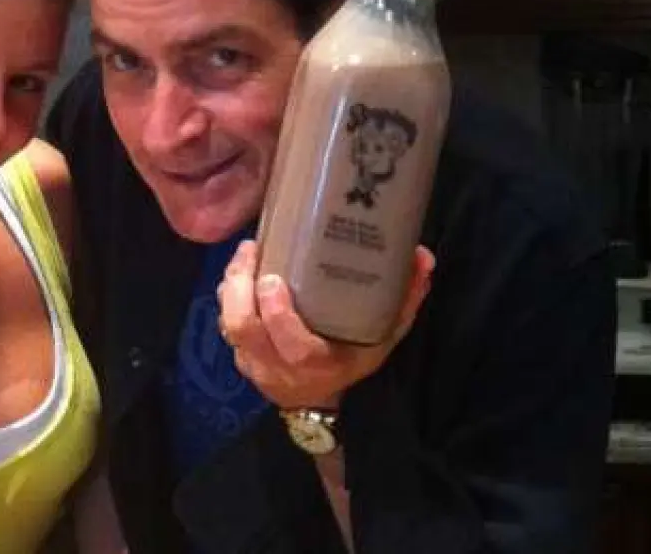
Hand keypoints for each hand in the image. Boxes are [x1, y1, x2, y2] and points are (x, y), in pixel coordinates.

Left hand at [217, 241, 433, 409]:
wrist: (321, 401)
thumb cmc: (352, 360)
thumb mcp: (383, 337)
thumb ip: (405, 300)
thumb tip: (424, 256)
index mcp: (316, 364)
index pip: (290, 345)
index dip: (276, 313)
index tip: (273, 277)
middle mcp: (279, 368)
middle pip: (245, 329)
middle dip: (241, 286)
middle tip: (250, 250)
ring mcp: (254, 365)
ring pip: (230, 325)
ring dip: (231, 286)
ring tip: (244, 254)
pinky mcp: (240, 358)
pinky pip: (227, 326)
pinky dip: (229, 298)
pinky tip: (240, 273)